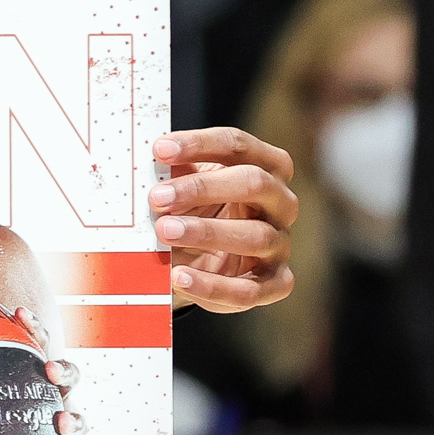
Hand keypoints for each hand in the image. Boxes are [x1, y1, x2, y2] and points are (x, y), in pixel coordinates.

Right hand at [13, 307, 93, 434]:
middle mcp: (62, 410)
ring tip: (50, 369)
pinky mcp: (44, 346)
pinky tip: (19, 313)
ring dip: (65, 374)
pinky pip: (42, 335)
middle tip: (58, 426)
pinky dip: (34, 325)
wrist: (25, 367)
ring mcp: (55, 380)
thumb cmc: (11, 417)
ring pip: (70, 376)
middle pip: (78, 420)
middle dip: (73, 425)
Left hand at [151, 127, 296, 311]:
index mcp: (264, 167)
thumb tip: (152, 158)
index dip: (200, 144)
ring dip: (207, 233)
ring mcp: (281, 244)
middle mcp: (281, 203)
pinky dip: (212, 287)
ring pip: (256, 235)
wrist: (199, 260)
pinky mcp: (275, 283)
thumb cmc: (193, 210)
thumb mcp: (184, 187)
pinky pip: (250, 290)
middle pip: (255, 183)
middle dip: (202, 188)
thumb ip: (174, 171)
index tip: (160, 150)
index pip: (238, 145)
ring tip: (165, 232)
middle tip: (157, 197)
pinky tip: (179, 277)